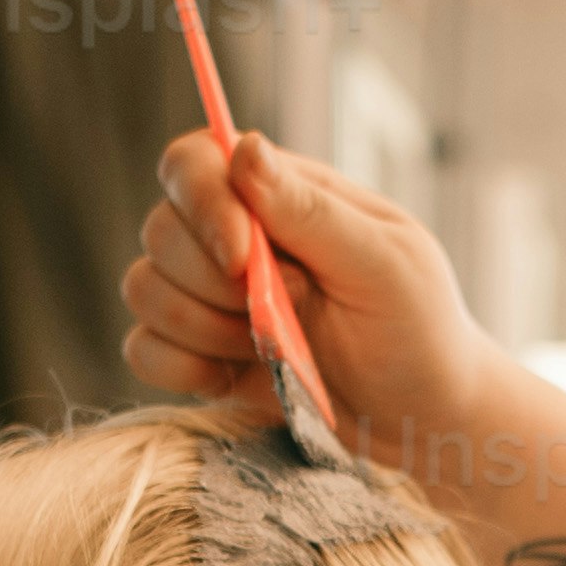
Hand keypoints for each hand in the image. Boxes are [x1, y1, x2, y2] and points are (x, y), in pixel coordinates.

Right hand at [123, 130, 491, 480]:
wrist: (422, 418)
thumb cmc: (419, 329)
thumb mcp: (385, 265)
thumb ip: (311, 211)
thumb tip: (245, 148)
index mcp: (279, 195)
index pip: (193, 163)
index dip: (201, 204)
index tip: (242, 258)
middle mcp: (232, 235)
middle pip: (159, 229)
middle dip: (214, 284)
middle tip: (293, 309)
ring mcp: (209, 296)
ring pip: (143, 289)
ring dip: (204, 329)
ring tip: (277, 348)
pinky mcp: (198, 353)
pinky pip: (142, 349)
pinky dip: (180, 368)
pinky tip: (235, 376)